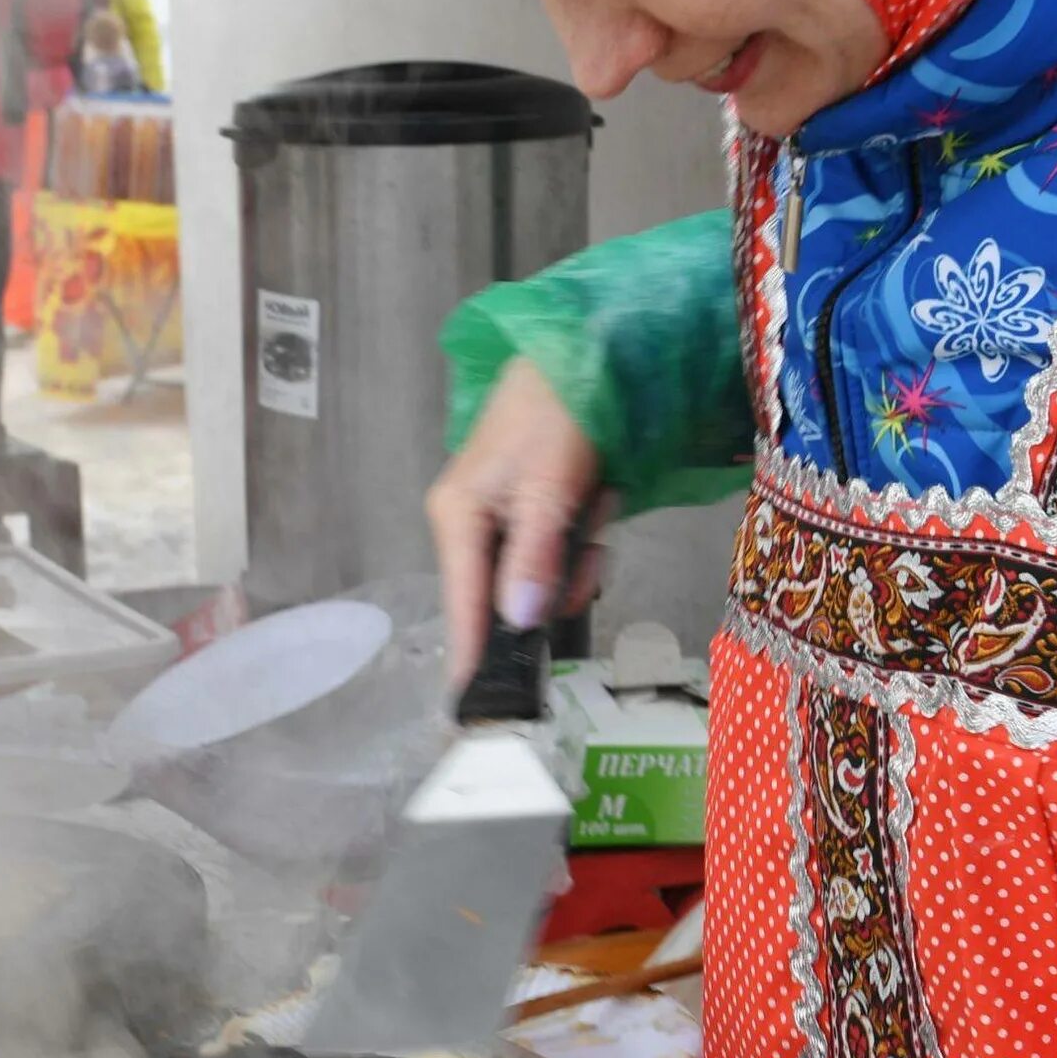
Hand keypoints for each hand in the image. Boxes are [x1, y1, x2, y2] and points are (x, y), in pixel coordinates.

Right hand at [426, 358, 605, 684]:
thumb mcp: (549, 486)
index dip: (473, 656)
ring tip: (597, 503)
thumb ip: (535, 556)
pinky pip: (560, 553)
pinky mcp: (535, 511)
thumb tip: (518, 622)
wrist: (588, 346)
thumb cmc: (558, 408)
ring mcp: (504, 518)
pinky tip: (599, 497)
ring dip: (580, 555)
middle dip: (559, 580)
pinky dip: (587, 536)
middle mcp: (471, 522)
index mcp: (457, 516)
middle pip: (508, 597)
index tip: (475, 711)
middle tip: (589, 540)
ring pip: (542, 578)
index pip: (462, 604)